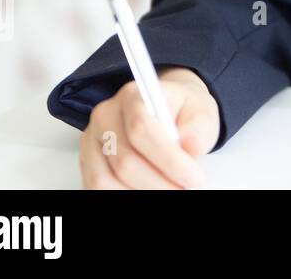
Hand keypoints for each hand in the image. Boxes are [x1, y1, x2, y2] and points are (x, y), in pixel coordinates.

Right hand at [79, 67, 218, 188]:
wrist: (168, 109)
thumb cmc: (182, 111)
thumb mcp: (202, 112)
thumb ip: (198, 129)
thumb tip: (191, 148)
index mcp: (133, 96)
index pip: (141, 129)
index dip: (168, 160)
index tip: (193, 177)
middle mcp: (106, 116)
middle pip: (124, 160)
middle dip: (159, 183)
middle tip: (185, 189)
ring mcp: (92, 140)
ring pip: (106, 180)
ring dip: (140, 193)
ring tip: (169, 190)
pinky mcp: (88, 161)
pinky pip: (96, 187)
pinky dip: (123, 195)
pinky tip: (147, 191)